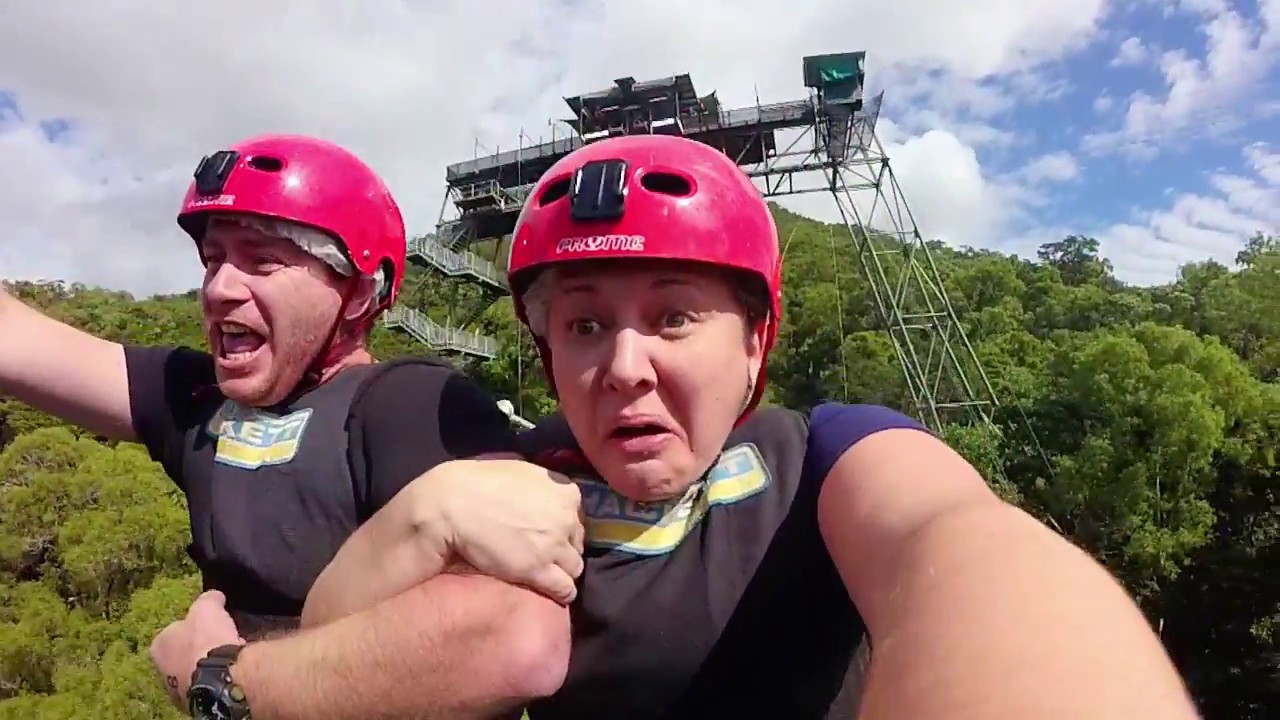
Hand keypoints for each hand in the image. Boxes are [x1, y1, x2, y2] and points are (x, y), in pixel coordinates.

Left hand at [149, 590, 243, 709]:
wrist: (220, 677)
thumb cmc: (206, 640)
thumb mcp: (208, 608)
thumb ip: (208, 600)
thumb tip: (215, 596)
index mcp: (158, 645)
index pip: (173, 631)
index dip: (192, 626)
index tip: (208, 624)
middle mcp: (161, 671)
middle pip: (181, 654)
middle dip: (197, 648)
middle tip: (218, 640)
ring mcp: (177, 690)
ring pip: (193, 672)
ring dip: (207, 665)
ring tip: (229, 656)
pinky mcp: (194, 703)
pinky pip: (206, 684)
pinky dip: (216, 678)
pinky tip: (230, 671)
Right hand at [420, 457, 584, 603]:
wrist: (454, 505)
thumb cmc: (480, 482)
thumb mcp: (522, 469)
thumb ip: (543, 483)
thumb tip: (547, 487)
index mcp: (565, 491)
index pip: (577, 517)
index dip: (564, 528)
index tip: (551, 534)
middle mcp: (566, 518)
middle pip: (577, 542)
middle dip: (564, 549)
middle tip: (545, 554)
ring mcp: (555, 545)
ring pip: (574, 567)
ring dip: (563, 572)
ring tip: (548, 576)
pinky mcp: (539, 570)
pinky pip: (565, 588)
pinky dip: (562, 592)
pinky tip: (555, 594)